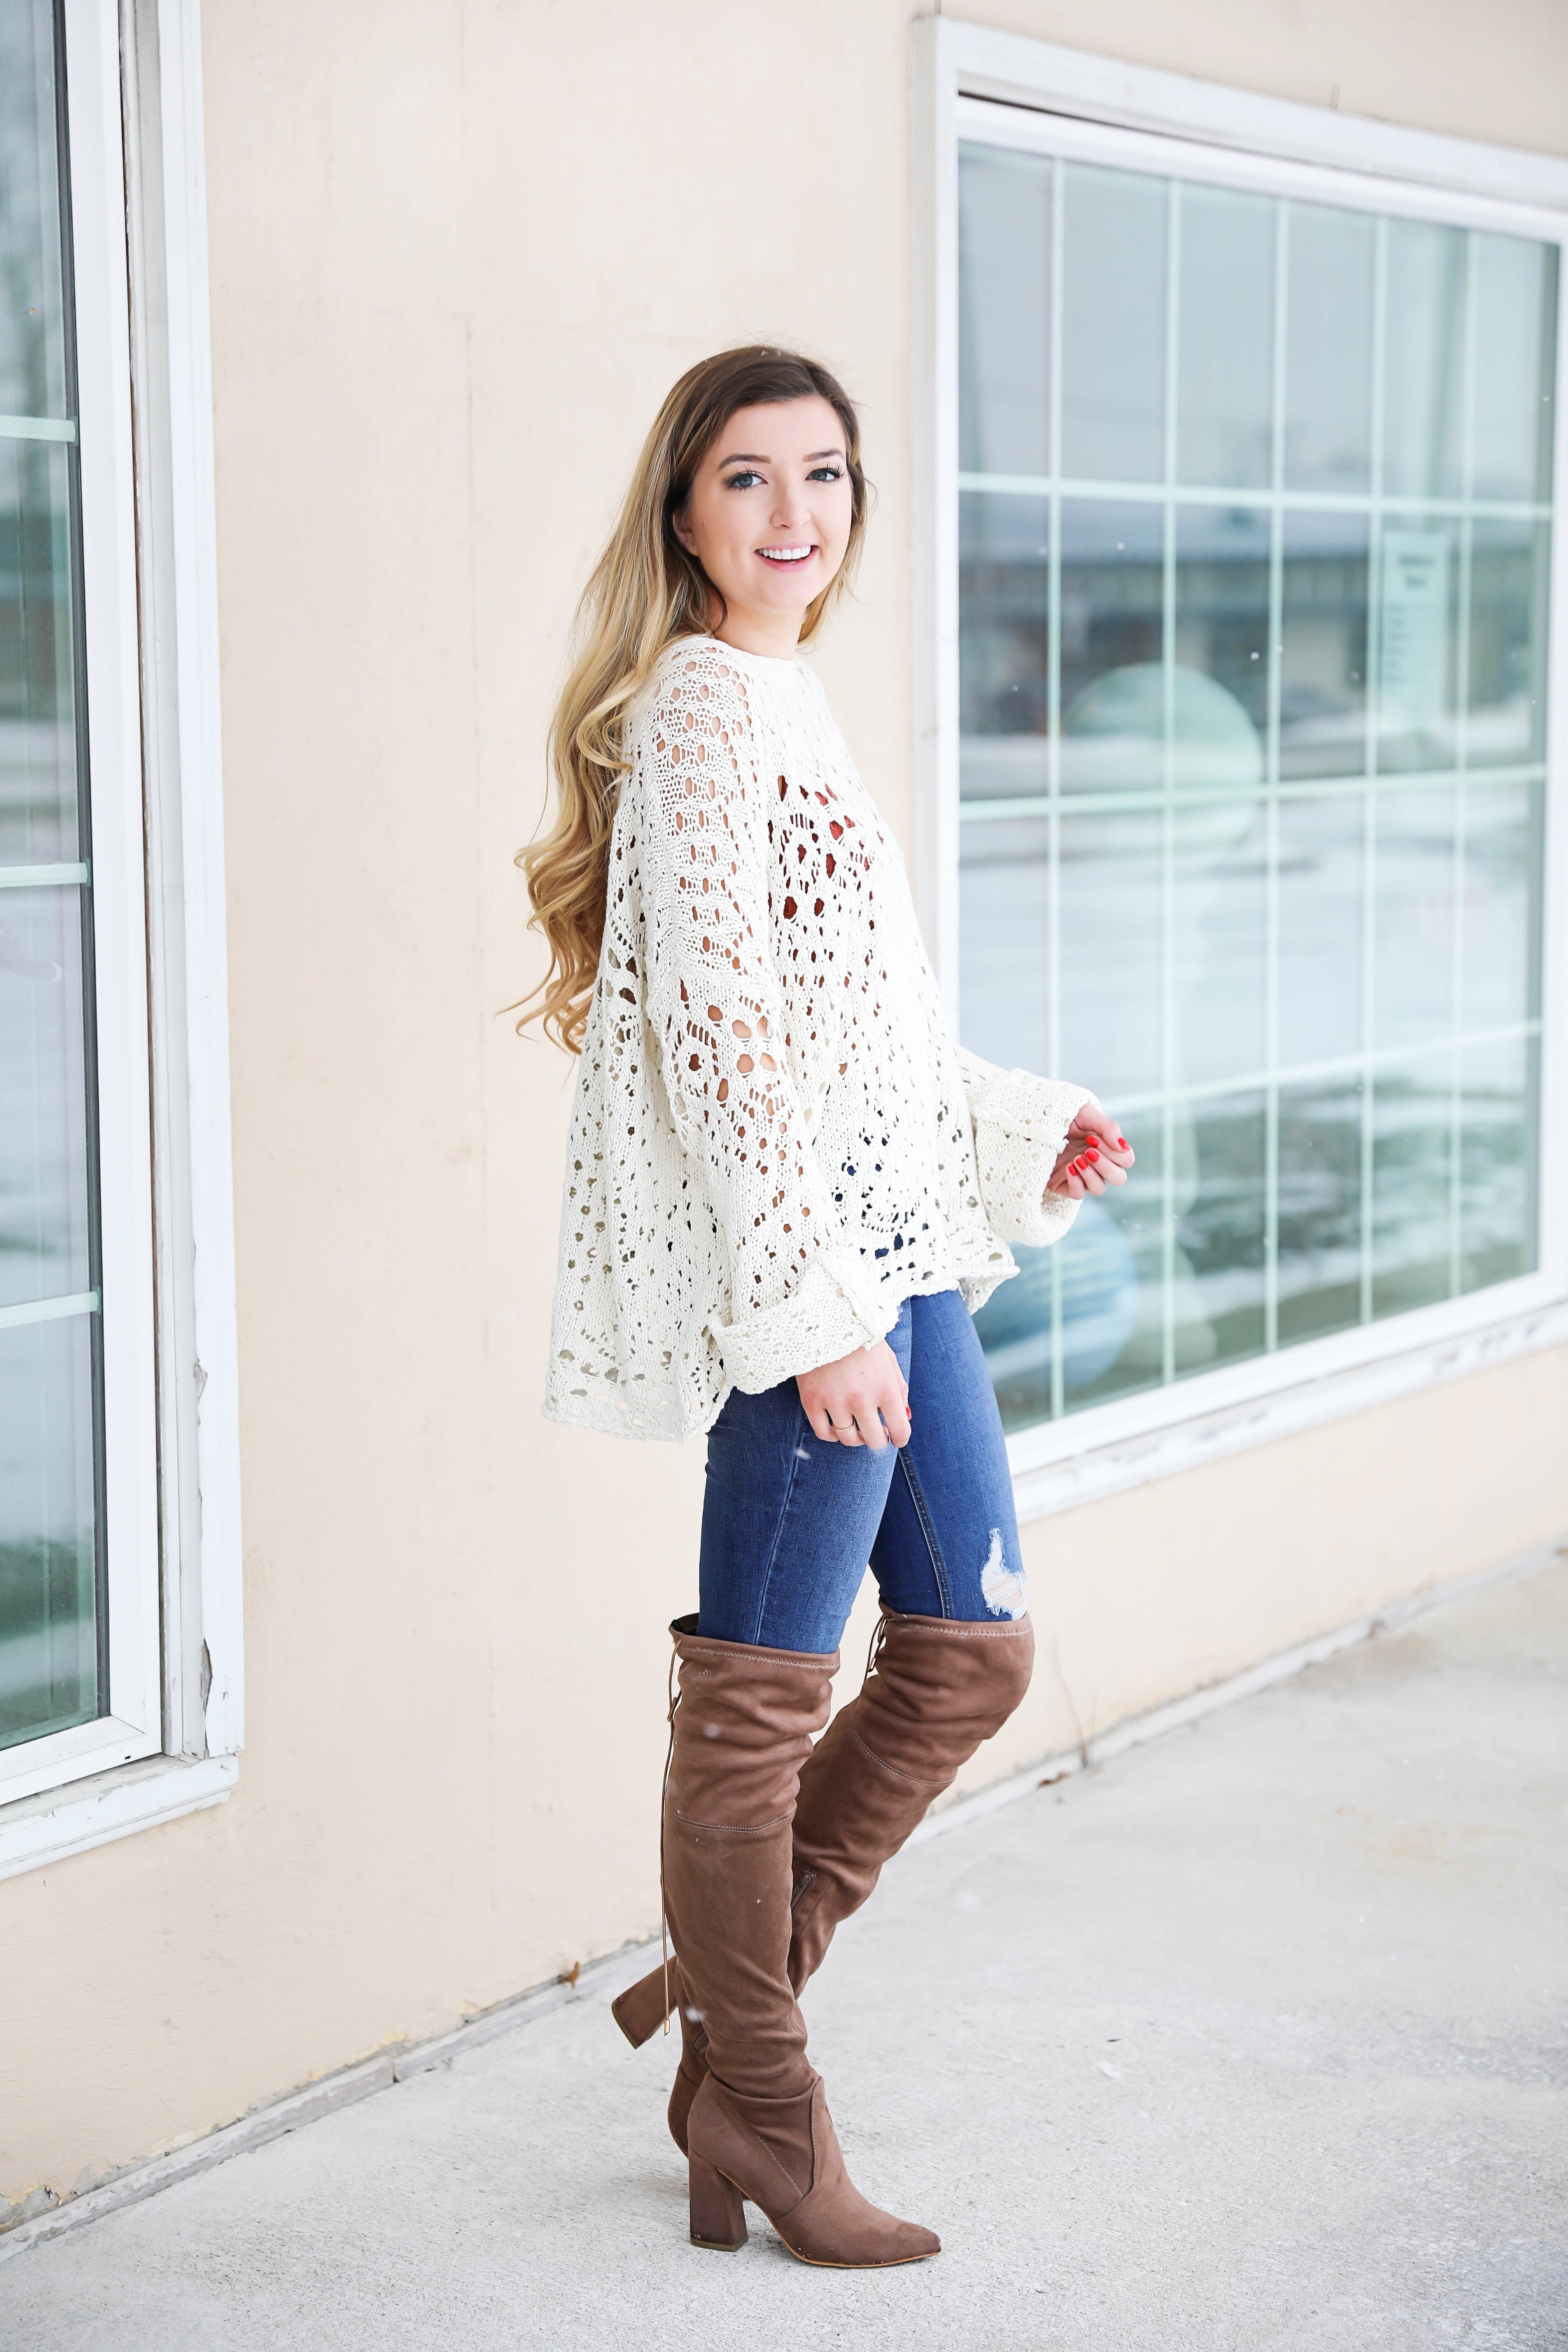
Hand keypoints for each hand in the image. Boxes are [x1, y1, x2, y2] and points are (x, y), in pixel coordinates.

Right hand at [796, 1339, 910, 1450]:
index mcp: (885, 1388)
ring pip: (848, 1439)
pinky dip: (833, 1435)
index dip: (900, 1439)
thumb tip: (904, 1418)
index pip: (900, 1430)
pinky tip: (837, 1426)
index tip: (897, 1437)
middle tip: (877, 1432)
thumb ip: (899, 1389)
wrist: (824, 1318)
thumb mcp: (888, 1359)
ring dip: (856, 1437)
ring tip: (857, 1427)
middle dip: (879, 1440)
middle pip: (874, 1441)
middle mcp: (862, 1399)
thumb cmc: (862, 1339)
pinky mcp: (811, 1401)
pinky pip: (824, 1433)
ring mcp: (835, 1402)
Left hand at [1047, 1099, 1135, 1200]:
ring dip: (1092, 1175)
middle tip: (1089, 1150)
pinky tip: (1069, 1167)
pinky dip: (1076, 1182)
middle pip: (1119, 1178)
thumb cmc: (1063, 1116)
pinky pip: (1078, 1194)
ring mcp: (1081, 1176)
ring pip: (1099, 1188)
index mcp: (1106, 1148)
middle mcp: (1096, 1164)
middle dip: (1106, 1166)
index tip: (1094, 1138)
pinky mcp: (1064, 1184)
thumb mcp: (1086, 1115)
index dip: (1115, 1152)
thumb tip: (1123, 1146)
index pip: (1126, 1160)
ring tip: (1077, 1158)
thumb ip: (1108, 1128)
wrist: (1033, 1121)